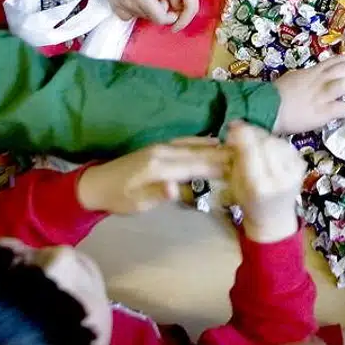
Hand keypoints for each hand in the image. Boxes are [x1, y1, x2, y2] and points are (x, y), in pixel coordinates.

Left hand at [77, 139, 228, 215]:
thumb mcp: (136, 203)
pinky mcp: (159, 147)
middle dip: (223, 153)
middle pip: (198, 151)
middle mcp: (162, 151)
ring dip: (214, 145)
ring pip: (193, 143)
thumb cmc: (117, 198)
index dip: (218, 165)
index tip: (241, 166)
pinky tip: (213, 143)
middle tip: (249, 154)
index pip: (195, 165)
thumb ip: (158, 194)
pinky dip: (202, 142)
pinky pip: (185, 142)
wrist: (96, 184)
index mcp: (158, 166)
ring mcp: (161, 147)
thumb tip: (176, 188)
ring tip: (237, 147)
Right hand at [109, 0, 177, 24]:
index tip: (174, 9)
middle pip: (150, 18)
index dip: (170, 17)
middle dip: (159, 11)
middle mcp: (128, 2)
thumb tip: (180, 11)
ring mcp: (118, 3)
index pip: (160, 19)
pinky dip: (134, 10)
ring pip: (139, 16)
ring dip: (147, 10)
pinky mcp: (112, 1)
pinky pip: (126, 15)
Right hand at [227, 121, 306, 241]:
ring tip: (255, 145)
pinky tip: (269, 152)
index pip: (251, 150)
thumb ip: (236, 156)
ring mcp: (295, 172)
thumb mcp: (234, 182)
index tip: (232, 127)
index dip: (241, 134)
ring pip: (277, 140)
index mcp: (259, 186)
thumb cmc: (249, 200)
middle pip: (267, 141)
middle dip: (253, 134)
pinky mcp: (303, 165)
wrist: (274, 216)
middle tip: (242, 135)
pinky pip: (286, 144)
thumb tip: (236, 127)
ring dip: (264, 138)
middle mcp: (280, 178)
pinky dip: (275, 143)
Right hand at [272, 53, 344, 134]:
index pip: (337, 61)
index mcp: (311, 73)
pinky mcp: (319, 112)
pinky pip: (340, 109)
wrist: (263, 109)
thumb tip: (316, 81)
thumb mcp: (292, 80)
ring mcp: (319, 96)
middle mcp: (317, 81)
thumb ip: (306, 79)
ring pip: (344, 84)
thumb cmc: (274, 97)